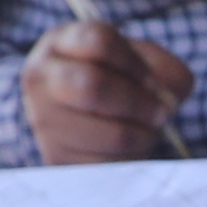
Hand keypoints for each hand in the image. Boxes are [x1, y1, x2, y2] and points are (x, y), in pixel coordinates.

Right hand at [20, 21, 191, 165]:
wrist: (88, 118)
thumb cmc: (120, 81)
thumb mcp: (144, 61)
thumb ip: (166, 70)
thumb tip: (166, 100)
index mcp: (61, 41)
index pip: (99, 42)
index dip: (136, 64)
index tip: (151, 81)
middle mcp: (40, 77)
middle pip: (93, 86)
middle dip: (139, 103)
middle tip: (162, 113)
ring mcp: (42, 120)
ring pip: (110, 134)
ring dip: (144, 135)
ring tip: (148, 130)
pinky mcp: (56, 158)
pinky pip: (110, 164)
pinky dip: (132, 157)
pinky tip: (130, 147)